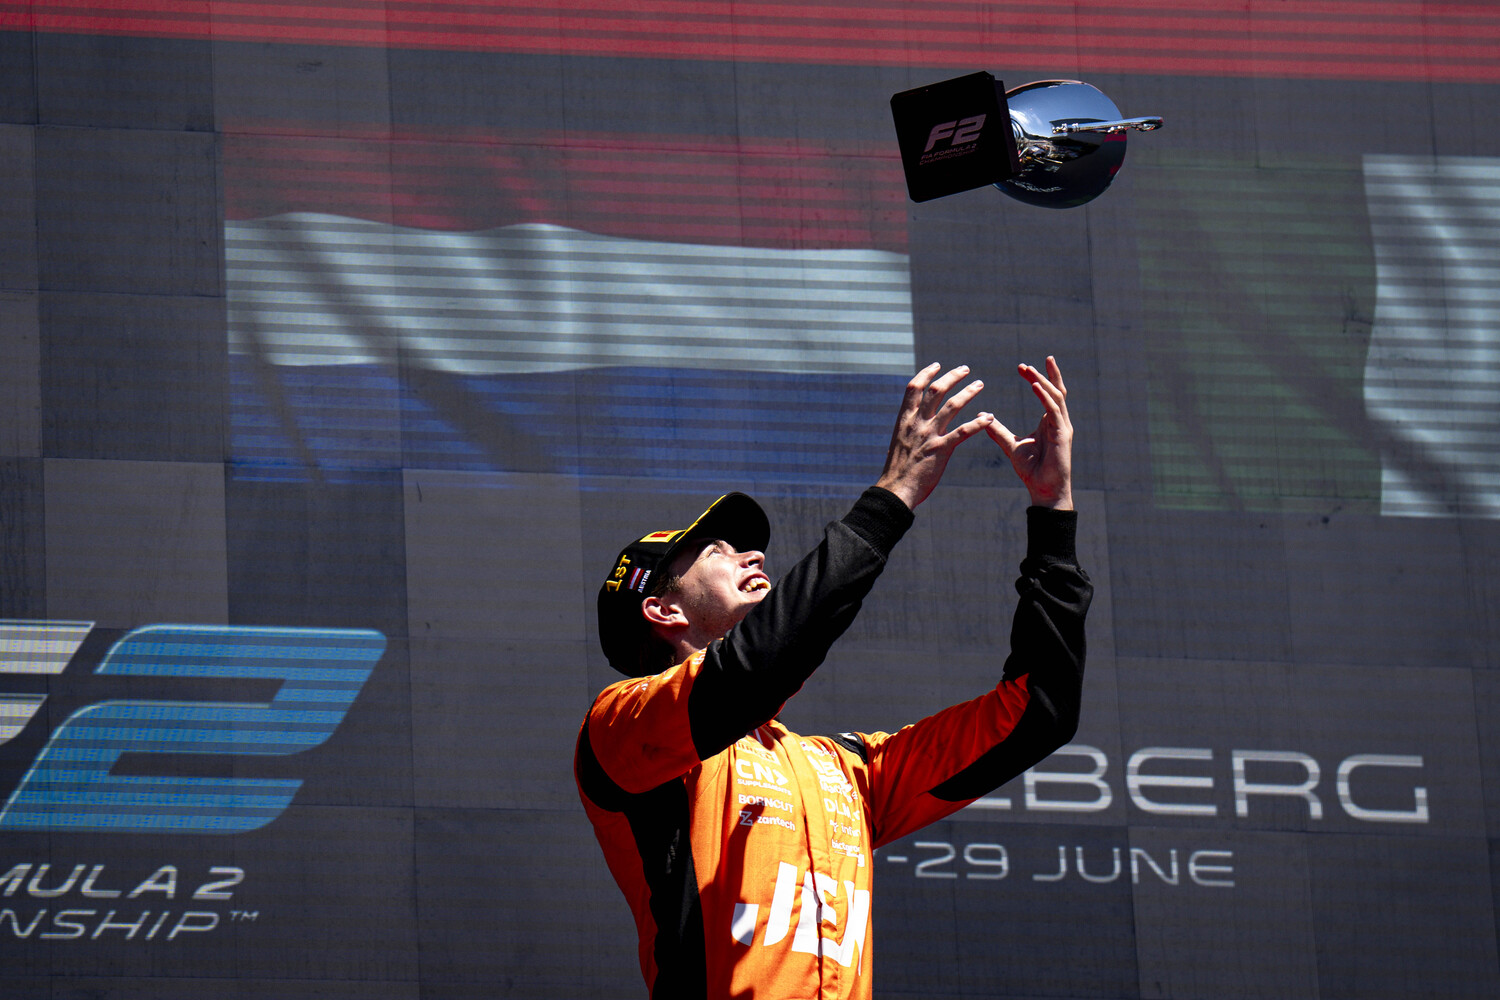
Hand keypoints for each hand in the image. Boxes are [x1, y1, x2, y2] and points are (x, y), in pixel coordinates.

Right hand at [875, 363, 991, 509]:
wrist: (896, 490)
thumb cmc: (897, 470)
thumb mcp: (898, 443)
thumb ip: (907, 430)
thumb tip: (911, 424)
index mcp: (904, 420)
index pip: (913, 388)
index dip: (926, 374)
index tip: (937, 365)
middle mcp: (917, 423)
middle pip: (935, 391)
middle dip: (951, 377)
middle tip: (965, 369)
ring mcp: (929, 435)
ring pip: (952, 406)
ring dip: (968, 393)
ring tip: (980, 384)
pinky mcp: (941, 450)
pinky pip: (963, 432)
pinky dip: (977, 423)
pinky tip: (989, 417)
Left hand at [986, 356, 1073, 509]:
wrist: (1043, 491)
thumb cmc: (1032, 470)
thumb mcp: (1011, 446)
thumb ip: (999, 431)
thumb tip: (983, 416)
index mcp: (1049, 421)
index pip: (1048, 393)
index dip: (1039, 377)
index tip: (1024, 365)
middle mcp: (1059, 421)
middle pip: (1054, 390)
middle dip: (1042, 374)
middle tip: (1024, 364)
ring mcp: (1062, 427)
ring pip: (1055, 396)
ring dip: (1042, 381)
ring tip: (1028, 370)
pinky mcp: (1062, 434)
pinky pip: (1054, 410)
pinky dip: (1044, 397)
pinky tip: (1034, 386)